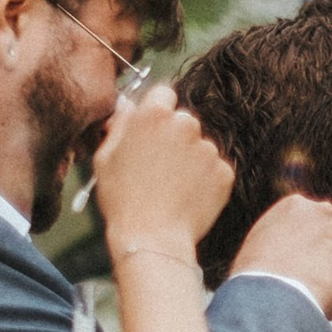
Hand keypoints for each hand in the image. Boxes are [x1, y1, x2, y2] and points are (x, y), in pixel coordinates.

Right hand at [90, 86, 230, 258]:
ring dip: (190, 160)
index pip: (164, 94)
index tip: (153, 130)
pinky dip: (205, 180)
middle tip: (159, 166)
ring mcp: (208, 149)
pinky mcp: (225, 172)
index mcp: (154, 114)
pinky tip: (187, 197)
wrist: (152, 237)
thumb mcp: (106, 156)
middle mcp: (186, 124)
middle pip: (184, 121)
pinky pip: (215, 169)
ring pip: (200, 147)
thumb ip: (120, 124)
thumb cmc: (122, 198)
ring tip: (171, 187)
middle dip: (175, 137)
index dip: (157, 112)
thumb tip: (128, 104)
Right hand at [231, 188, 331, 318]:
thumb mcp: (260, 240)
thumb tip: (290, 245)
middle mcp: (327, 217)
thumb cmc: (254, 274)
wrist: (269, 297)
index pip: (322, 219)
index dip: (318, 243)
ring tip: (329, 295)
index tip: (306, 261)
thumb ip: (283, 234)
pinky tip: (331, 309)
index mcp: (299, 206)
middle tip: (318, 279)